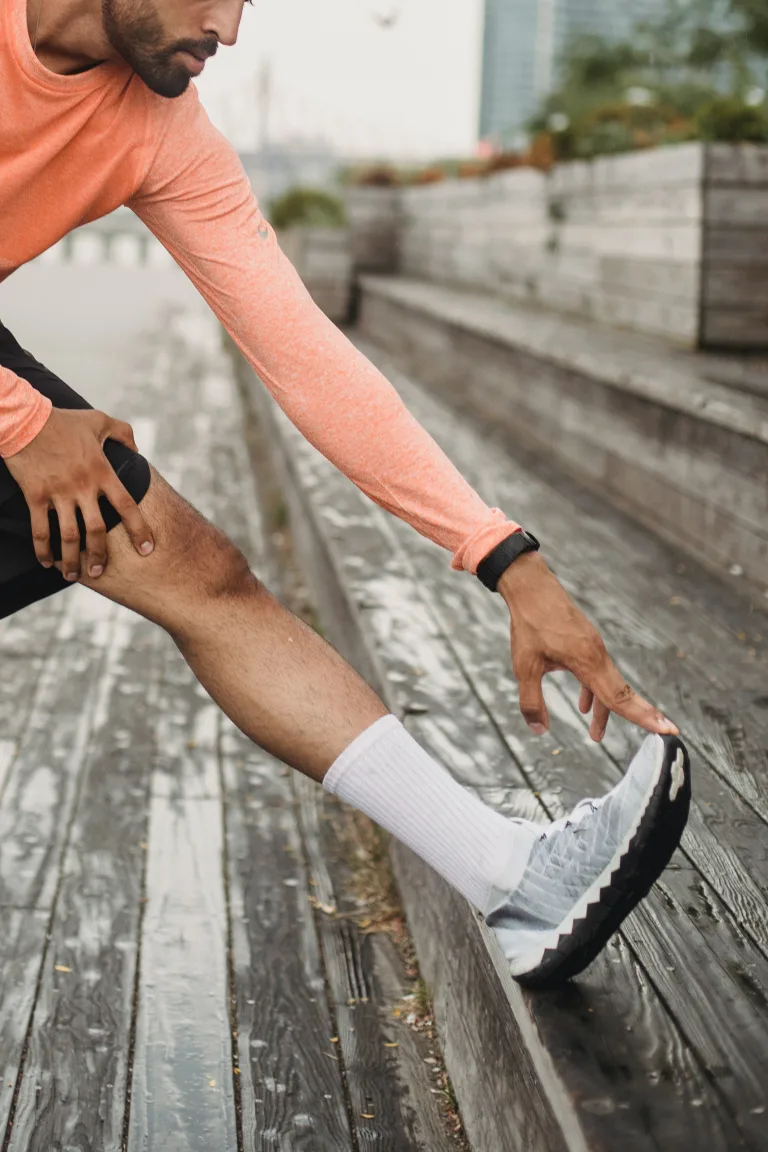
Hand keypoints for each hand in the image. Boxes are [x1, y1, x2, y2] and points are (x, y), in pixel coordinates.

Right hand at [4, 408, 153, 580]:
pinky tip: (47, 561)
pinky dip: (43, 549)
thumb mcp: (98, 420)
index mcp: (102, 472)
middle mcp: (83, 487)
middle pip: (97, 530)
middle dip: (100, 555)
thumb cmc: (62, 421)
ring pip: (68, 536)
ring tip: (72, 575)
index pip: (127, 507)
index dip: (139, 530)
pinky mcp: (35, 496)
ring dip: (71, 559)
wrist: (25, 420)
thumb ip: (123, 432)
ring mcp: (58, 493)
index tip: (146, 550)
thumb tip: (136, 448)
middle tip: (100, 571)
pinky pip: (40, 529)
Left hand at [498, 552, 677, 741]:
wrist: (532, 587)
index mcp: (588, 661)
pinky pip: (598, 672)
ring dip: (605, 709)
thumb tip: (539, 730)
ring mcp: (594, 648)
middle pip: (622, 693)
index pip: (619, 698)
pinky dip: (594, 691)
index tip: (667, 729)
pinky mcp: (587, 643)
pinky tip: (584, 704)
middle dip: (640, 715)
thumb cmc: (530, 624)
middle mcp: (597, 655)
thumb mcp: (525, 666)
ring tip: (595, 734)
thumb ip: (531, 701)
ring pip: (607, 684)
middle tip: (663, 734)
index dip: (643, 717)